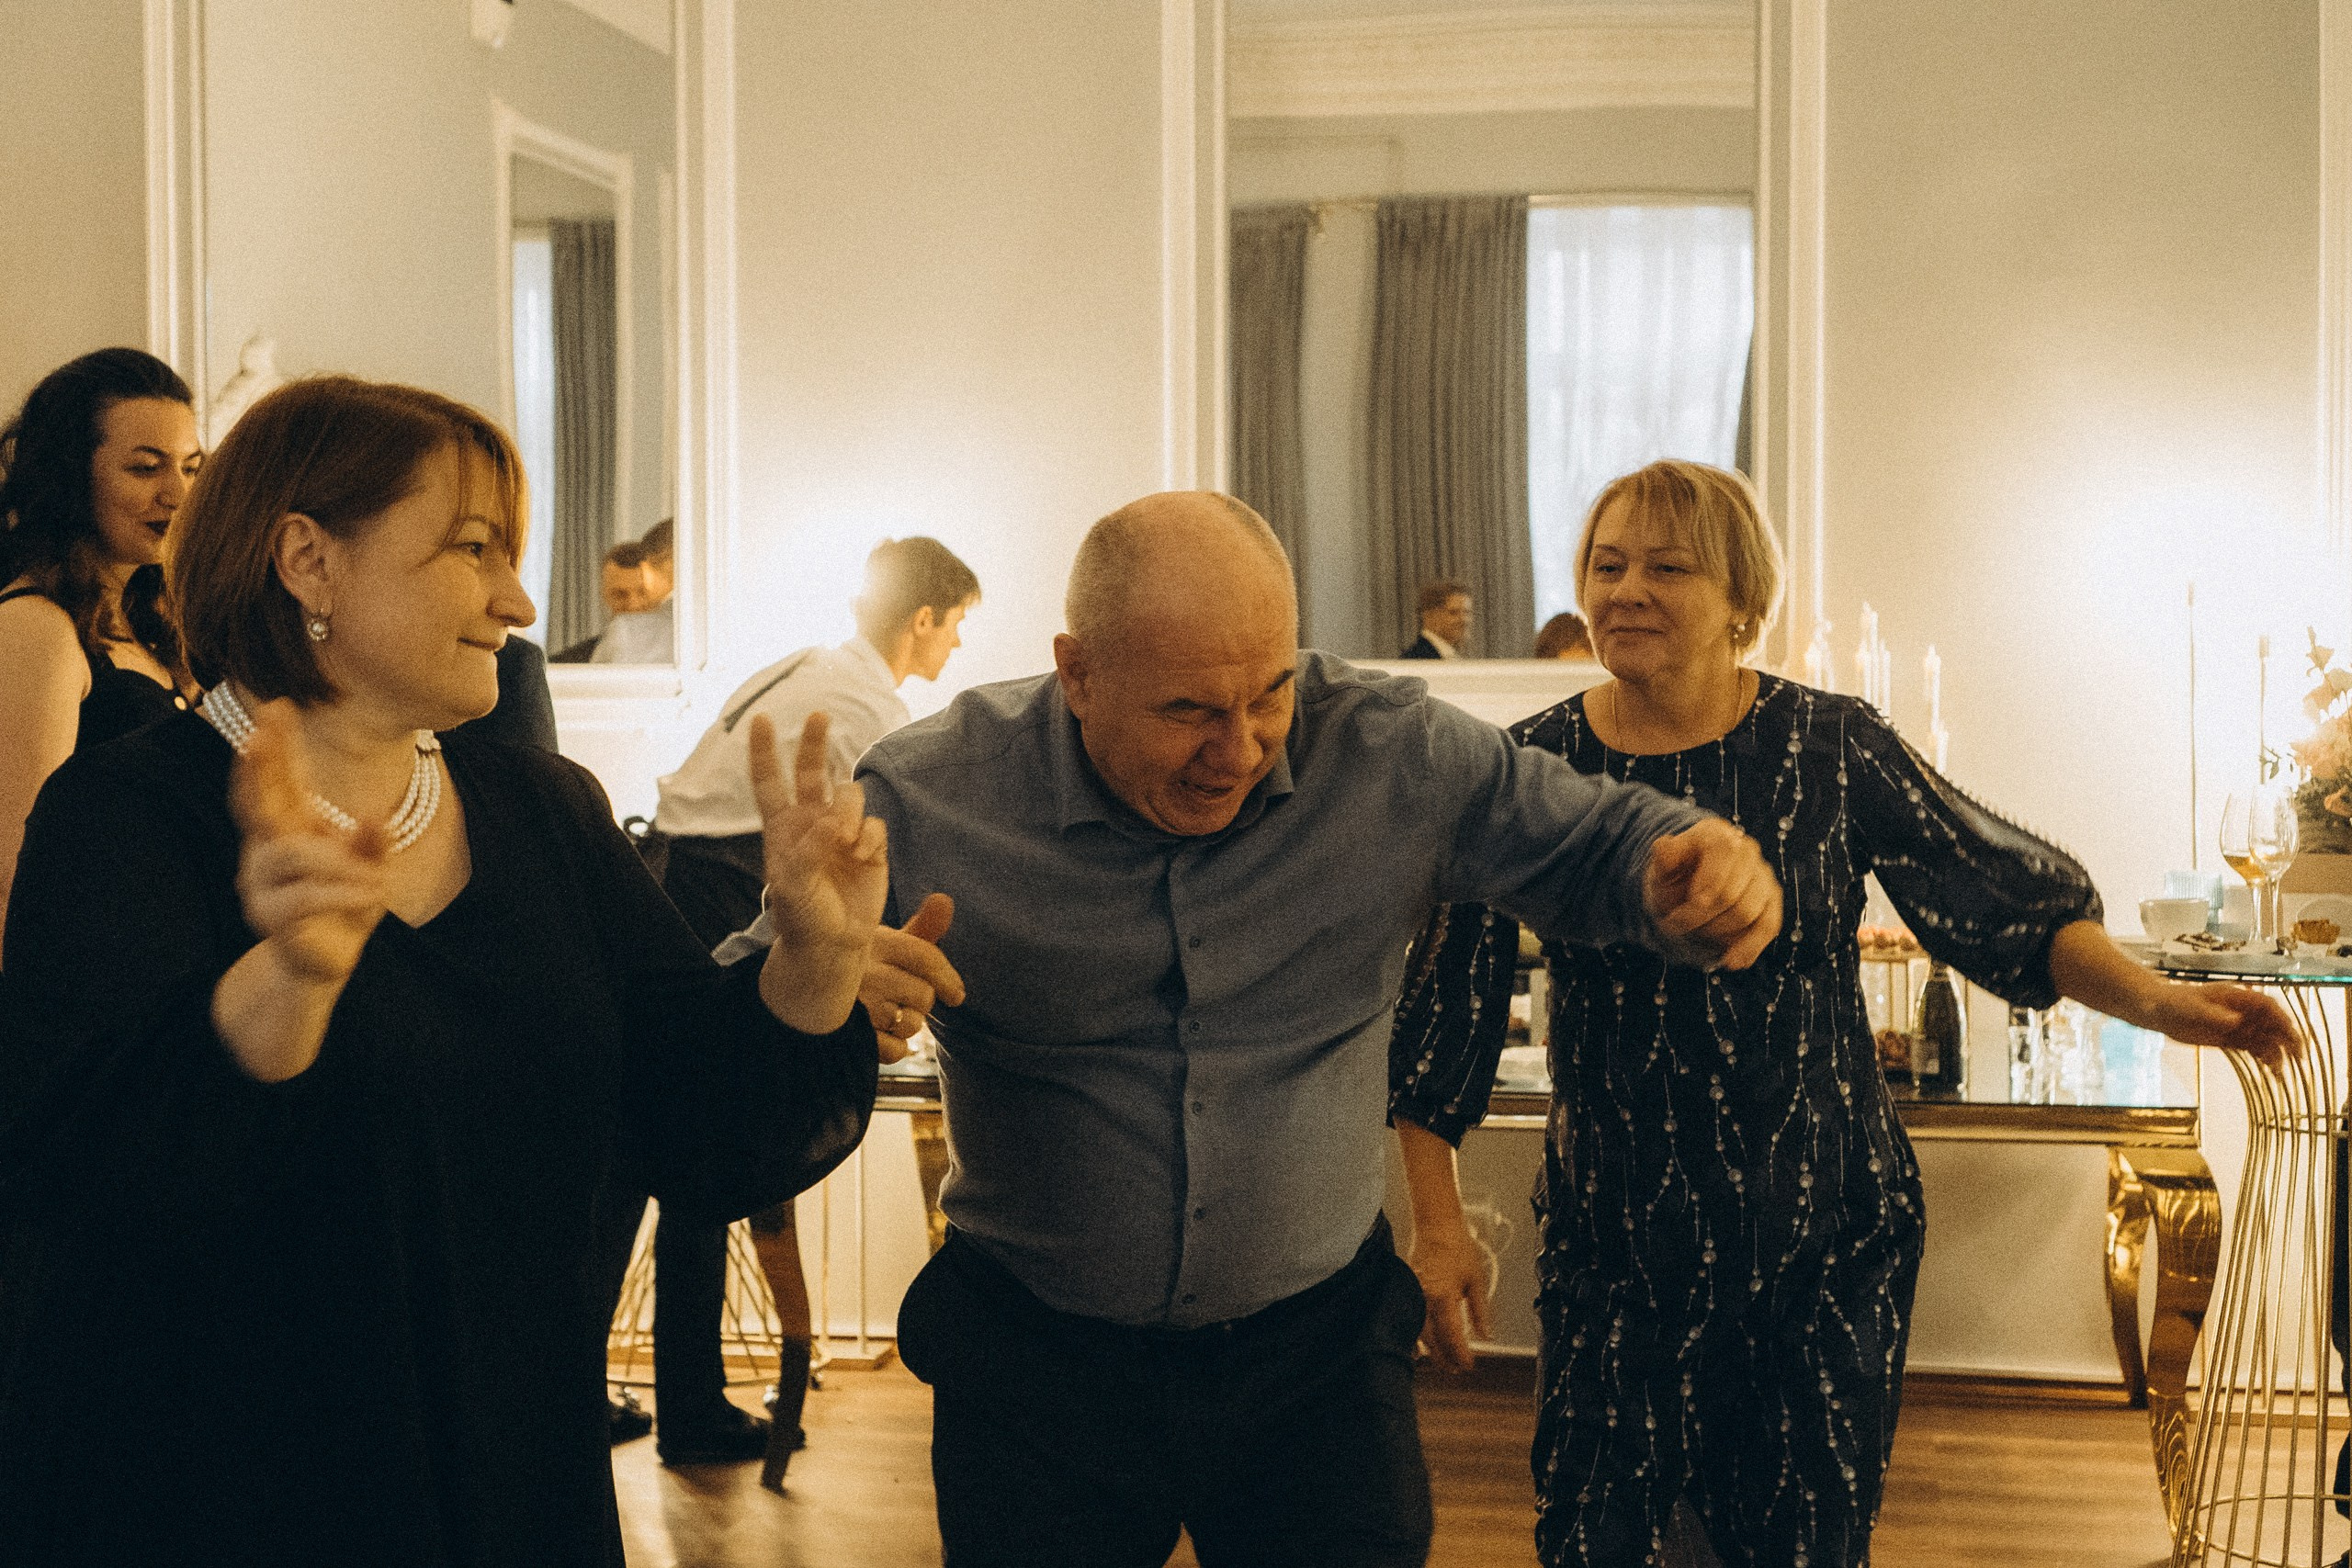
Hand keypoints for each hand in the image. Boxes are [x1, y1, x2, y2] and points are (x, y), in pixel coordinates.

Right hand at [229, 697, 388, 986]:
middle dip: (256, 769)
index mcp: (292, 827)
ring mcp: (262, 884)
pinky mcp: (271, 918)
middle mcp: (268, 849)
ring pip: (291, 855)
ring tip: (377, 879)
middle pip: (254, 802)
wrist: (325, 963)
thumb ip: (373, 842)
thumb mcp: (371, 867)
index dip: (277, 744)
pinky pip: (304, 897)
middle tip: (256, 736)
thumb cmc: (345, 903)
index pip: (281, 779)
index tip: (277, 706)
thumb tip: (374, 816)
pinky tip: (372, 892)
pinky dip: (342, 892)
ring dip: (338, 862)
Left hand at [749, 711, 888, 955]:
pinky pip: (874, 823)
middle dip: (814, 741)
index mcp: (783, 829)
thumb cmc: (803, 917)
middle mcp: (812, 823)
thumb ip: (809, 850)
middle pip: (812, 771)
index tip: (760, 719)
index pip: (770, 782)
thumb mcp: (793, 887)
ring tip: (845, 842)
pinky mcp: (870, 847)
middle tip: (819, 714)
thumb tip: (832, 821)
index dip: (764, 751)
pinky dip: (869, 837)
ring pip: (850, 793)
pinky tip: (862, 856)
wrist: (833, 945)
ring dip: (849, 810)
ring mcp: (843, 833)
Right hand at [861, 892, 965, 1062]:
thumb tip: (945, 899)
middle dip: (920, 1001)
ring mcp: (853, 1006)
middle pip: (923, 996)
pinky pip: (895, 1050)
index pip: (924, 958)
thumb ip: (920, 927)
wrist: (798, 991)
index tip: (957, 996)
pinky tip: (878, 1034)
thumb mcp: (883, 941)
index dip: (947, 977)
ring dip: (906, 1024)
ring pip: (910, 1024)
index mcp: (872, 942)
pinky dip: (894, 1047)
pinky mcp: (848, 1037)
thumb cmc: (855, 965)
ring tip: (886, 1014)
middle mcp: (862, 972)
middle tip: (899, 997)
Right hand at [1409, 1226, 1492, 1374]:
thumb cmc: (1458, 1249)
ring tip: (1442, 1362)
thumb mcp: (1477, 1281)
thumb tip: (1486, 1336)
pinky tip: (1420, 1346)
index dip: (1460, 1354)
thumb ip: (1480, 1312)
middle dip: (1444, 1357)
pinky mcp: (1407, 1290)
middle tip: (1456, 1369)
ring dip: (1430, 1350)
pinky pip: (1410, 1319)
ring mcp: (1413, 1294)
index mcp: (1444, 1296)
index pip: (1452, 1335)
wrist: (1437, 1226)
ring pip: (1418, 1332)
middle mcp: (1424, 1298)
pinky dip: (1416, 1336)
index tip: (1468, 1365)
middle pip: (1432, 1339)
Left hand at [1642, 818, 1781, 969]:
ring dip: (1716, 932)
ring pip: (1747, 914)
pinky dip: (1749, 947)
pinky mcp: (1772, 900)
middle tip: (1676, 927)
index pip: (1722, 863)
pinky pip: (1769, 926)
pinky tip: (1732, 962)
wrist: (1686, 889)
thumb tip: (1664, 845)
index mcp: (1718, 834)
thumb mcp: (1661, 868)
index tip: (1673, 919)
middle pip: (1731, 896)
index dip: (1699, 897)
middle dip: (1700, 920)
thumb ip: (1664, 858)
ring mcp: (1763, 875)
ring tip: (1696, 931)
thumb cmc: (1673, 877)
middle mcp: (1747, 850)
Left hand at [2144, 981, 2302, 1074]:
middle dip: (2288, 1039)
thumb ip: (2214, 1015)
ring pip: (2266, 1039)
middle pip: (2273, 1024)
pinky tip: (2272, 1072)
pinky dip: (2265, 1059)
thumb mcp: (2193, 1008)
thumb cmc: (2175, 1003)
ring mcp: (2239, 1025)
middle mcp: (2243, 1011)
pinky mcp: (2232, 1039)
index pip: (2268, 1007)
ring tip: (2280, 1073)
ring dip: (2277, 1054)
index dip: (2283, 1020)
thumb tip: (2237, 1021)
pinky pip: (2254, 1049)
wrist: (2159, 1012)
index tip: (2291, 1034)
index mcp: (2238, 997)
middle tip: (2299, 1058)